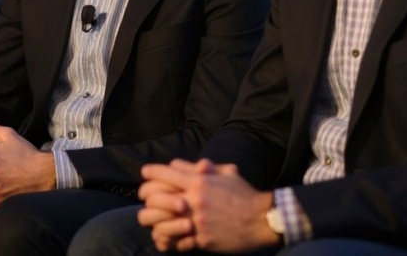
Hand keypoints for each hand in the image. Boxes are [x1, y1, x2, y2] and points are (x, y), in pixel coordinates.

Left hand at [138, 158, 276, 252]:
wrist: (262, 220)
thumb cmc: (245, 194)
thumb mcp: (226, 173)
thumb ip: (201, 168)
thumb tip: (178, 164)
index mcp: (200, 182)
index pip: (165, 173)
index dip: (151, 172)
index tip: (144, 172)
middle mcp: (194, 201)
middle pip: (156, 198)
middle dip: (146, 196)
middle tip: (144, 197)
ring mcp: (197, 223)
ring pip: (161, 223)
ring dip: (154, 221)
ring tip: (151, 219)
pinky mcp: (203, 240)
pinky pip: (178, 241)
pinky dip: (170, 239)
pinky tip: (167, 237)